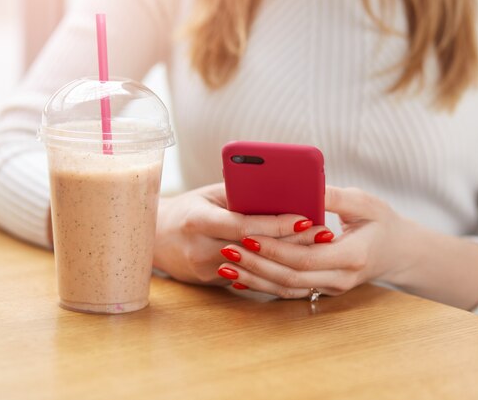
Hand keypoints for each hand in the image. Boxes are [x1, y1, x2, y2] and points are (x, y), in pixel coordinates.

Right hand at [153, 183, 328, 284]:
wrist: (153, 237)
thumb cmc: (187, 208)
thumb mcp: (209, 195)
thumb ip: (240, 196)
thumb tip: (282, 193)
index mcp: (198, 220)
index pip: (243, 224)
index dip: (276, 224)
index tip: (305, 219)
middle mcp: (199, 248)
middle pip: (254, 249)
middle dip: (293, 242)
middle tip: (324, 235)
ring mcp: (203, 270)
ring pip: (255, 268)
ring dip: (287, 259)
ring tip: (318, 249)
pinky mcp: (209, 283)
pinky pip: (246, 277)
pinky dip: (272, 269)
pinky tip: (297, 264)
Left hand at [215, 186, 416, 297]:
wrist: (400, 252)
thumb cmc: (383, 221)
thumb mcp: (364, 202)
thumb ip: (334, 196)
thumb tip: (305, 186)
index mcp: (353, 256)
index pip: (306, 258)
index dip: (275, 249)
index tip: (248, 235)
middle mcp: (341, 279)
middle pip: (291, 277)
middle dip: (257, 265)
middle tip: (227, 250)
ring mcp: (332, 288)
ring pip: (287, 289)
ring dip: (255, 279)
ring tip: (226, 266)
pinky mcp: (323, 289)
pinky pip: (290, 291)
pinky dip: (264, 285)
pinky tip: (242, 277)